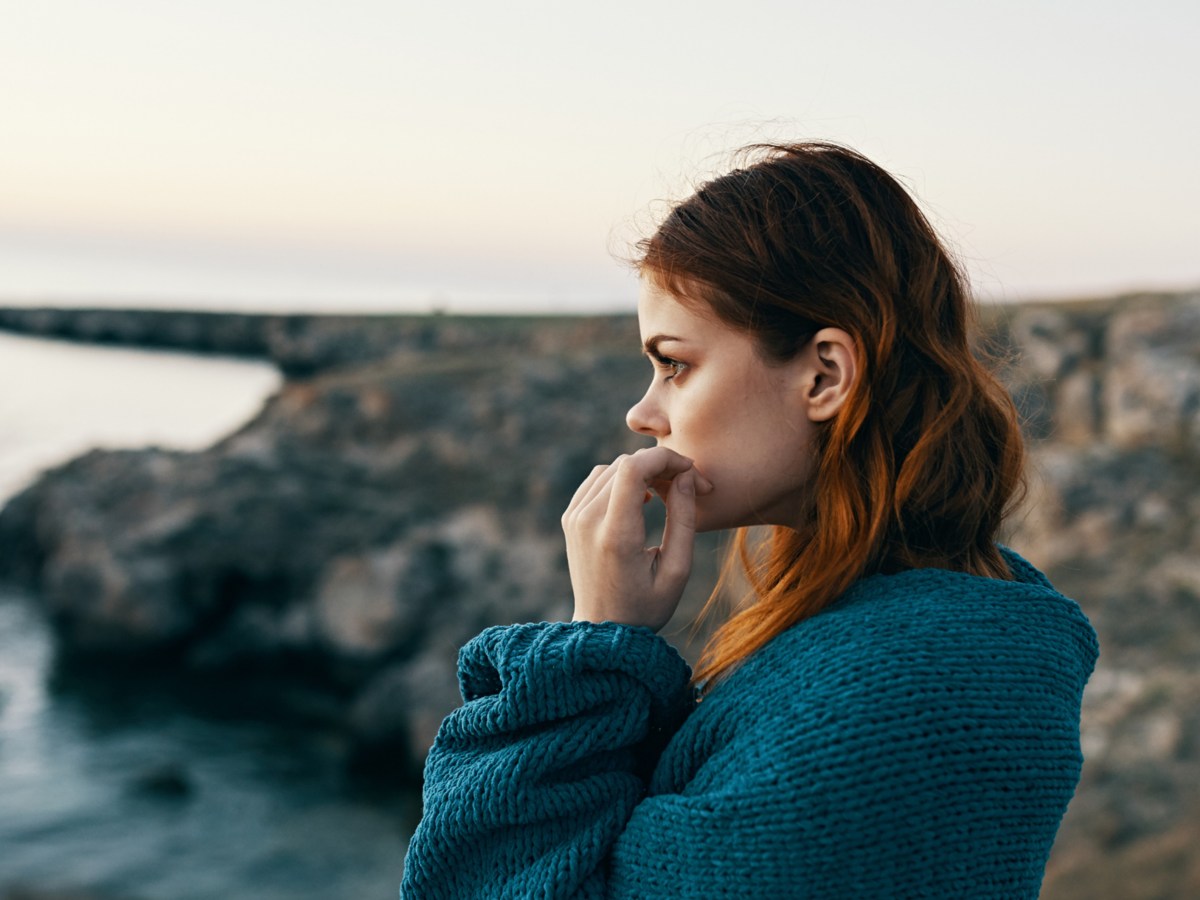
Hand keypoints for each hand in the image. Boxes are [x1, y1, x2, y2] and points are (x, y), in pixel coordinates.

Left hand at [562, 447, 710, 631]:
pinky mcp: (570, 518)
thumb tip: (686, 476)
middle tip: (689, 487)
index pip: (633, 468)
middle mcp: (587, 521)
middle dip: (661, 466)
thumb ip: (684, 518)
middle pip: (625, 464)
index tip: (690, 471)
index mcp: (615, 535)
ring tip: (667, 493)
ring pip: (611, 468)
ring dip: (643, 471)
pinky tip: (643, 499)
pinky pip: (597, 480)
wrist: (602, 630)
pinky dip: (623, 479)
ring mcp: (574, 518)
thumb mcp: (677, 570)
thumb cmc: (646, 606)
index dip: (665, 458)